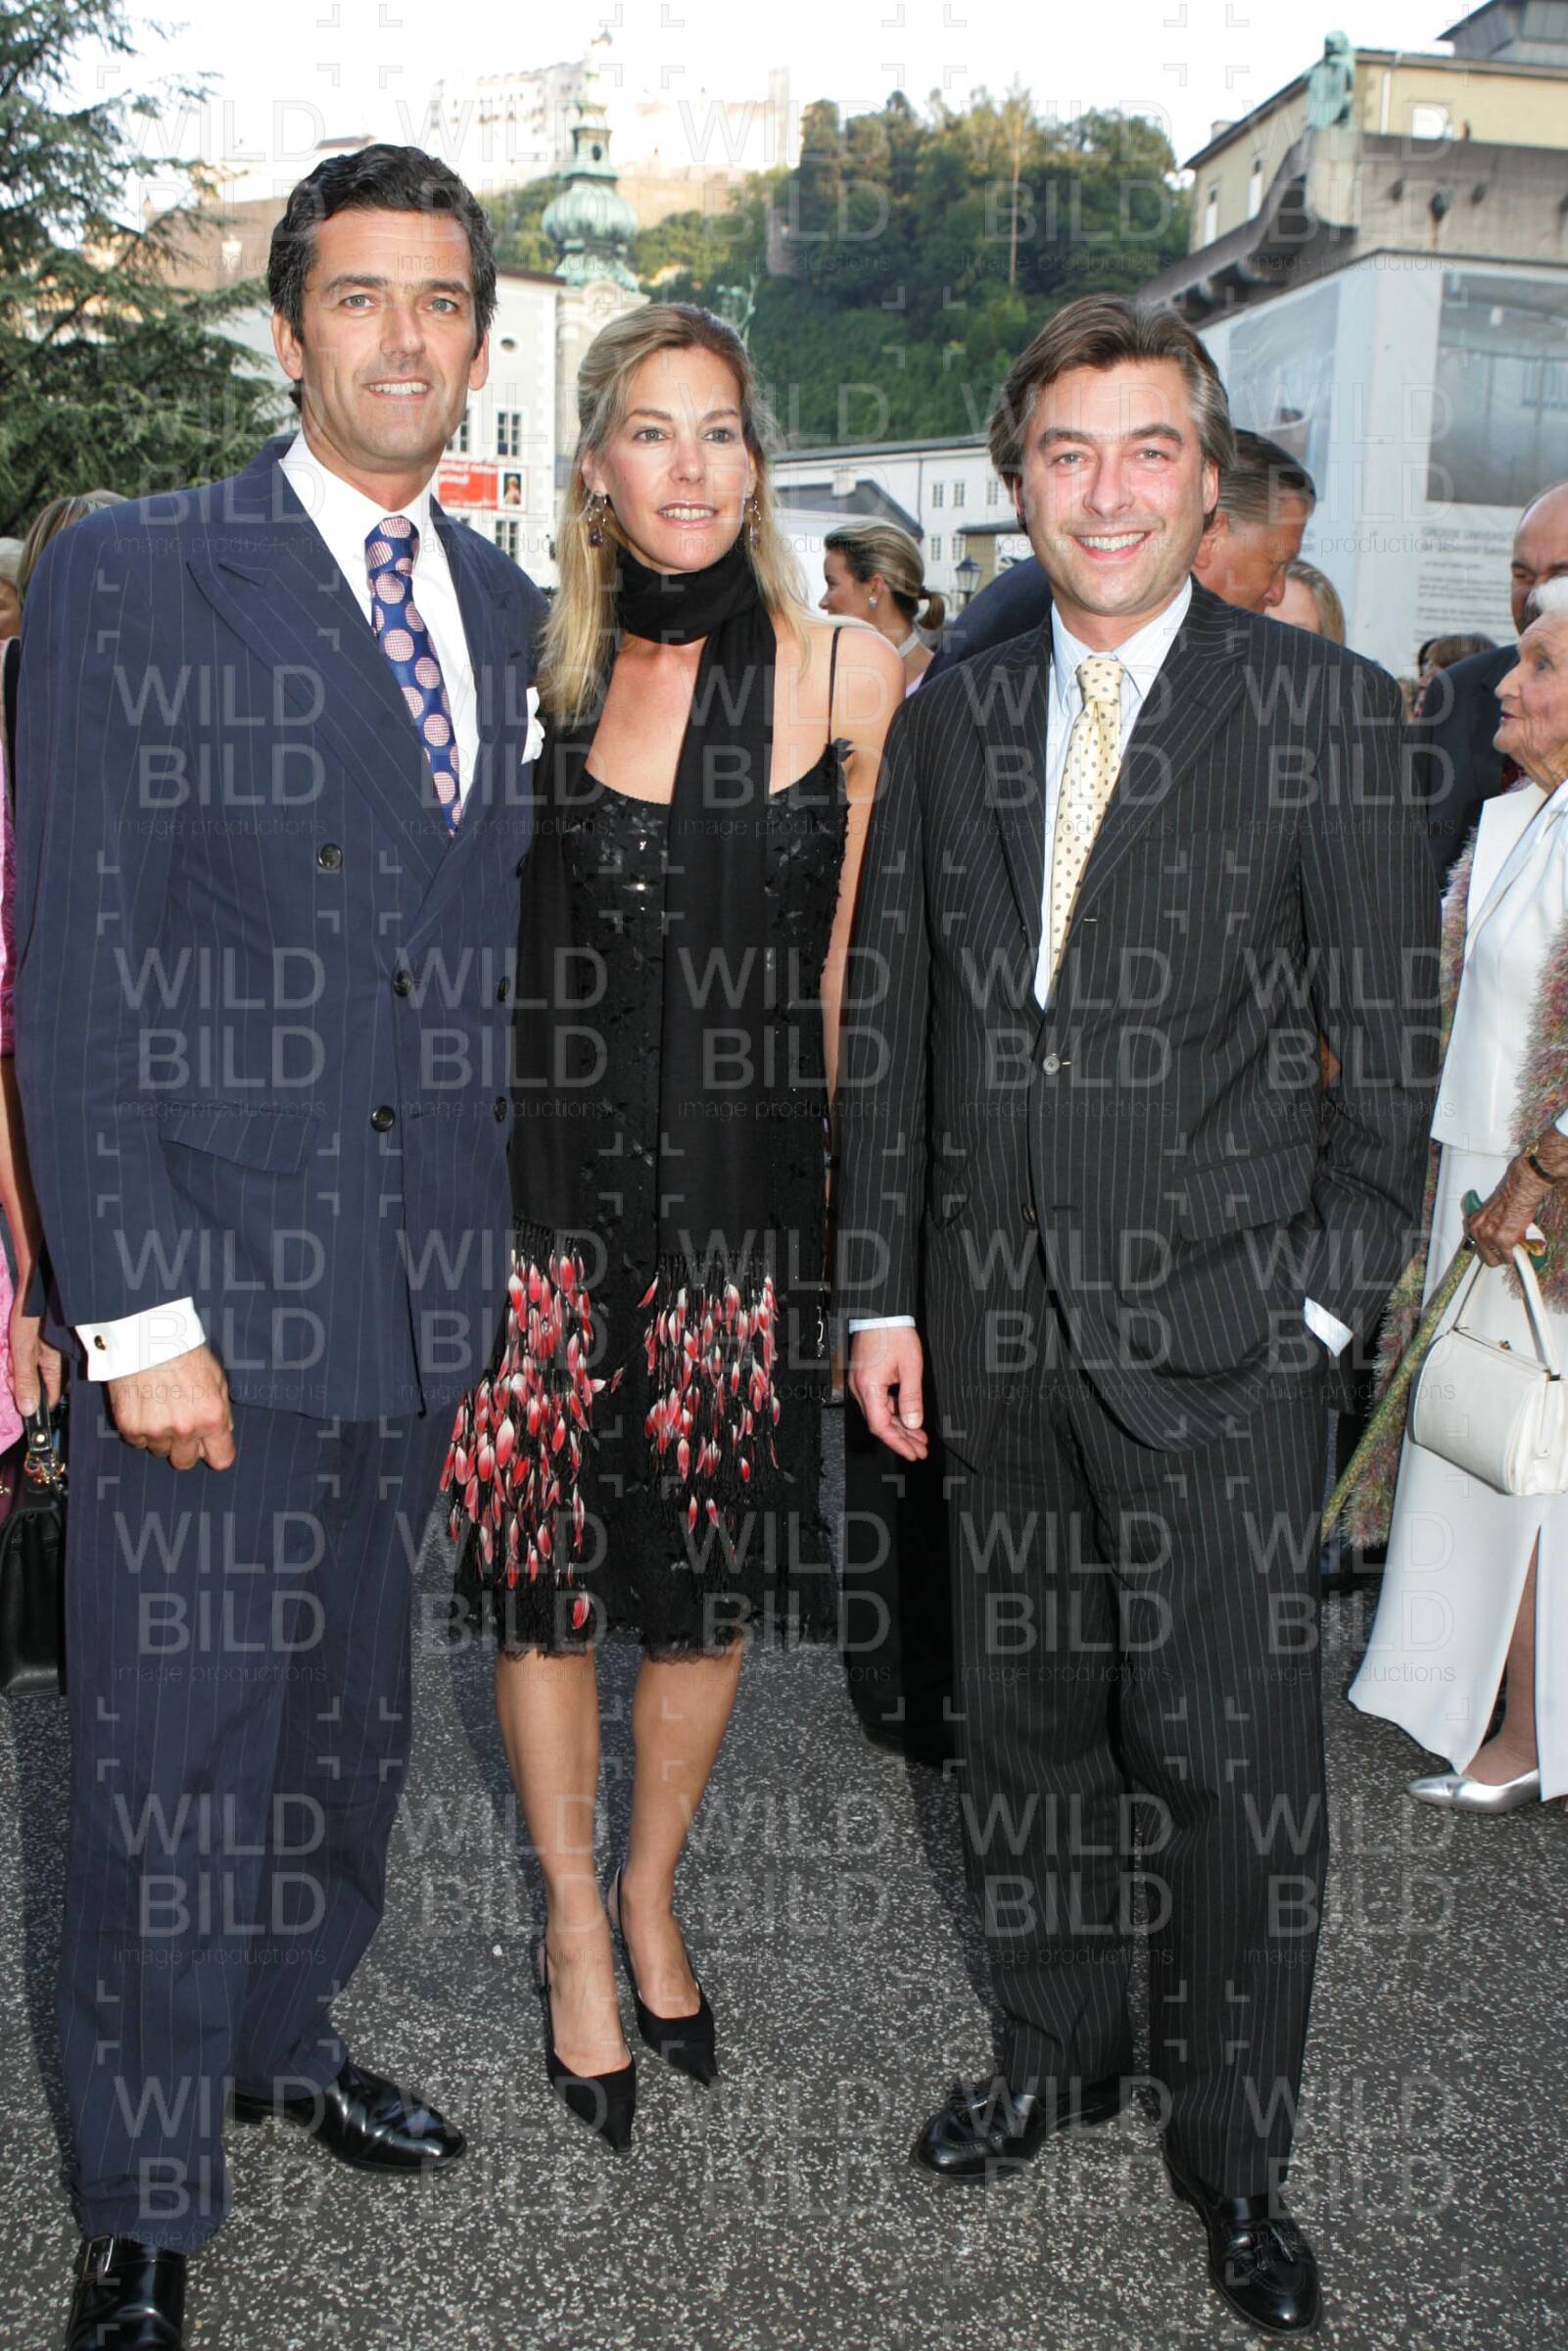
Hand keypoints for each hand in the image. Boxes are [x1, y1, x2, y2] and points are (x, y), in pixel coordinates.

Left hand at [7, 1296, 62, 1415]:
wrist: (36, 1283)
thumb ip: (26, 1379)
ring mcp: (56, 1351)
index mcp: (58, 1366)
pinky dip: (24, 1356)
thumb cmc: (31, 1313)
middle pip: (42, 1385)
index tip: (14, 1391)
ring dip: (20, 1368)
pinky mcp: (49, 1341)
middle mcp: (61, 1361)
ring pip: (37, 1371)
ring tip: (11, 1354)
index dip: (31, 1400)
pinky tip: (16, 1345)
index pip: (50, 1398)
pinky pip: (36, 1357)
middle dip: (22, 1381)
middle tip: (9, 1370)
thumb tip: (28, 1409)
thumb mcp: (22, 1349)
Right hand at [107, 1344, 235, 1471]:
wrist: (146, 1336)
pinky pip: (137, 1441)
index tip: (208, 1447)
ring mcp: (155, 1430)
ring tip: (159, 1407)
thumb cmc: (185, 1352)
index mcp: (212, 1417)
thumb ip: (222, 1409)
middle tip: (179, 1424)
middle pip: (185, 1462)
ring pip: (160, 1451)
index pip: (221, 1459)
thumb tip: (224, 1431)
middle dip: (185, 1448)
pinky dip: (140, 1429)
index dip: (215, 1453)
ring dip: (161, 1436)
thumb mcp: (217, 1377)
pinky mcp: (130, 1427)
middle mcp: (185, 1428)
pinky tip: (143, 1405)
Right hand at [848, 1326, 928, 1460]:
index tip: (913, 1453)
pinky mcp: (865, 1378)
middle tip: (920, 1449)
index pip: (881, 1426)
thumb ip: (911, 1398)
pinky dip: (893, 1412)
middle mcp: (860, 1388)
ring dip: (899, 1426)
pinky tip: (908, 1418)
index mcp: (869, 1387)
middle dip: (901, 1438)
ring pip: (879, 1413)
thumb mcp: (910, 1368)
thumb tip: (913, 1424)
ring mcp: (860, 1383)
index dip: (898, 1443)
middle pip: (879, 1423)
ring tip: (919, 1437)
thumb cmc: (895, 1334)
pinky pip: (878, 1402)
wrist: (882, 1312)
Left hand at [1466, 1154, 1555, 1267]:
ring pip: (1495, 1260)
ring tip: (1512, 1251)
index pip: (1477, 1244)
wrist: (1517, 1193)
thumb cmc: (1508, 1197)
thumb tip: (1497, 1234)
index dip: (1489, 1248)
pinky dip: (1513, 1257)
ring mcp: (1489, 1239)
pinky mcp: (1503, 1242)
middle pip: (1484, 1256)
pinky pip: (1508, 1258)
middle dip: (1495, 1257)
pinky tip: (1517, 1252)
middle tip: (1505, 1254)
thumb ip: (1490, 1225)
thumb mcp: (1491, 1213)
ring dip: (1505, 1256)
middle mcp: (1478, 1232)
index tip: (1495, 1249)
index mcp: (1474, 1224)